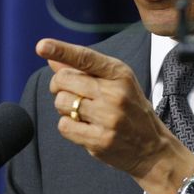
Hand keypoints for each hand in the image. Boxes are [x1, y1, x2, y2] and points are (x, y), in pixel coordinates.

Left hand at [36, 38, 193, 193]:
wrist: (152, 147)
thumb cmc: (130, 109)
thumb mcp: (115, 83)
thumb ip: (84, 68)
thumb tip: (50, 55)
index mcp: (120, 74)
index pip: (85, 57)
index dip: (61, 50)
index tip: (42, 45)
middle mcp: (115, 93)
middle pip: (63, 80)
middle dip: (59, 86)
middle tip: (70, 93)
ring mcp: (108, 117)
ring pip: (61, 103)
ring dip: (64, 108)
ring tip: (82, 112)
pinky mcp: (100, 140)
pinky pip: (64, 126)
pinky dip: (69, 126)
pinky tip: (85, 127)